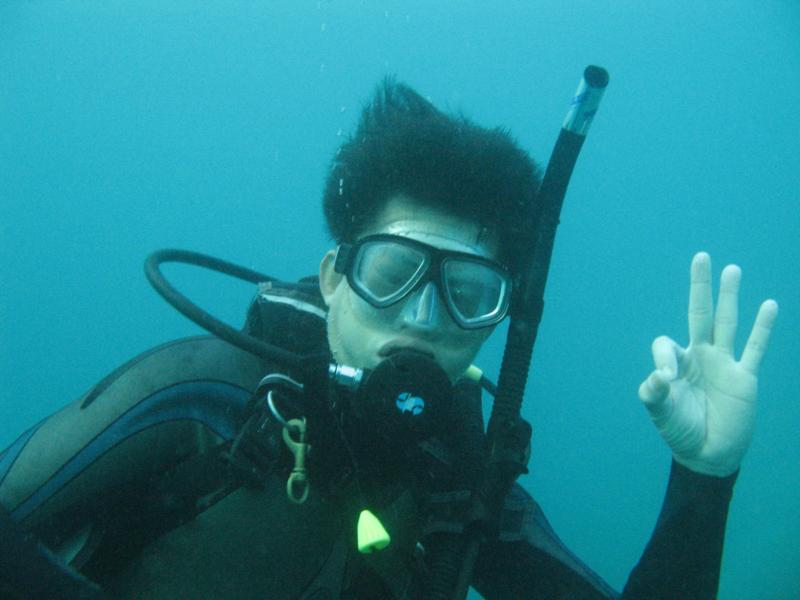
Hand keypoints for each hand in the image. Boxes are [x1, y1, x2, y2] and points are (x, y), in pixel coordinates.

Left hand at [638, 252, 777, 476]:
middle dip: (700, 287)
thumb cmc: (680, 430)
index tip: (666, 379)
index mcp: (675, 363)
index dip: (664, 356)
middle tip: (701, 257)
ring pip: (727, 322)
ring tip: (731, 269)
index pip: (665, 344)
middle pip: (699, 314)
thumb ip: (654, 392)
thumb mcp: (659, 411)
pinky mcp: (744, 377)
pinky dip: (762, 327)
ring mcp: (723, 364)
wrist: (707, 453)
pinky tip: (769, 304)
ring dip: (729, 297)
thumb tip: (660, 375)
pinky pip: (755, 348)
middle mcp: (699, 356)